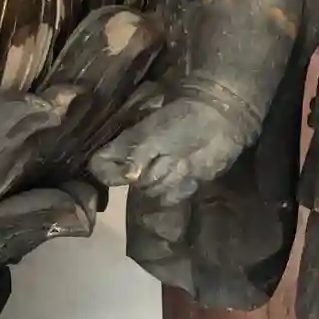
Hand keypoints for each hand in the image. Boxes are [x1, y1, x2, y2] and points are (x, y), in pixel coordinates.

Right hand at [91, 93, 247, 204]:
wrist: (218, 120)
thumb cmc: (181, 122)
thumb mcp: (152, 135)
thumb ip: (136, 156)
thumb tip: (129, 177)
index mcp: (128, 145)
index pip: (101, 165)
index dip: (108, 173)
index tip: (127, 172)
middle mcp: (139, 162)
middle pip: (131, 183)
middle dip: (150, 174)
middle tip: (168, 155)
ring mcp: (160, 173)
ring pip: (151, 191)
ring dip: (168, 179)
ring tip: (182, 161)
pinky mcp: (181, 182)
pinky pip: (170, 198)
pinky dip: (180, 190)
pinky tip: (191, 176)